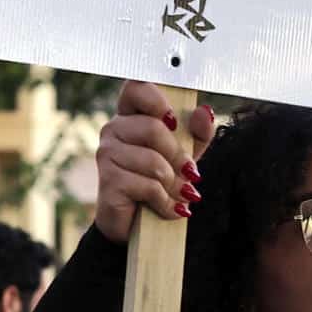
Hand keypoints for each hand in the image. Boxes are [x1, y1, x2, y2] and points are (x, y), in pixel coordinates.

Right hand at [94, 82, 216, 242]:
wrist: (139, 224)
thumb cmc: (161, 180)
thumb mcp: (187, 153)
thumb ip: (198, 132)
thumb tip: (204, 112)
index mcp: (131, 115)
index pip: (136, 87)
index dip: (156, 99)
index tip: (173, 121)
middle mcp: (114, 129)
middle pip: (154, 128)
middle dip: (178, 155)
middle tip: (188, 173)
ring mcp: (107, 154)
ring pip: (153, 160)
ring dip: (174, 183)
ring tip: (178, 194)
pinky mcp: (108, 181)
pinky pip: (148, 185)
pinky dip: (165, 201)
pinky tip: (167, 207)